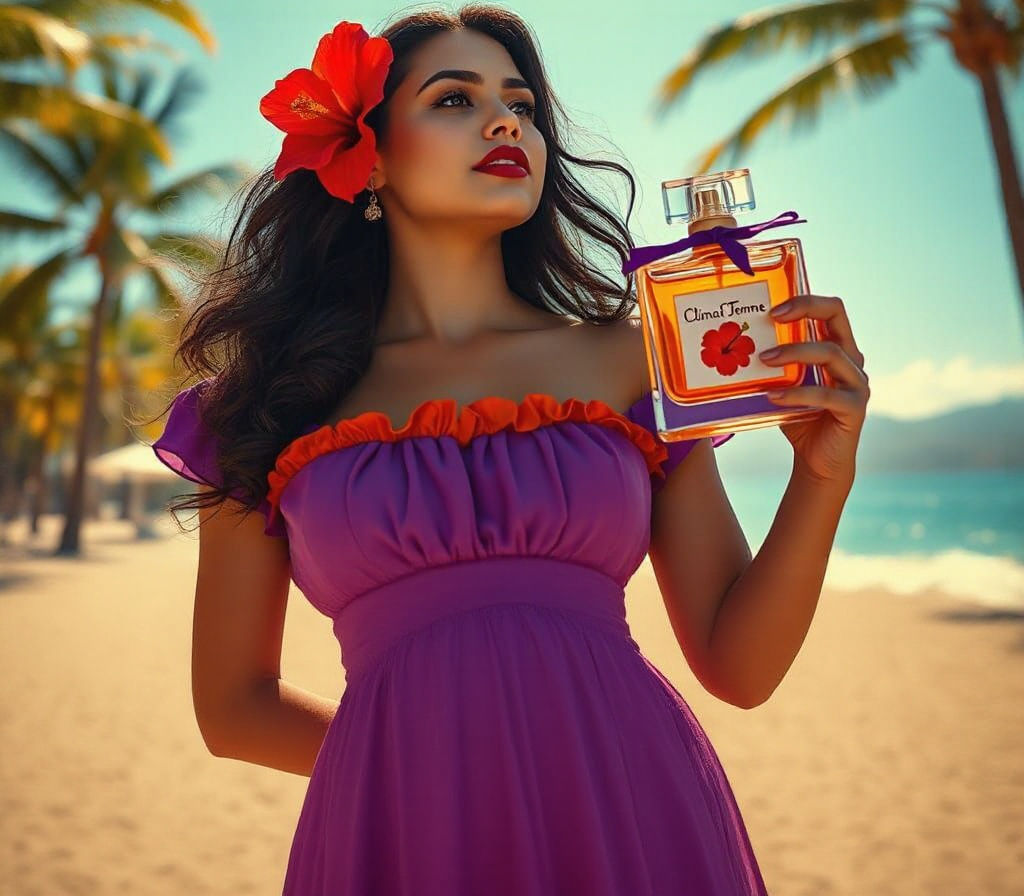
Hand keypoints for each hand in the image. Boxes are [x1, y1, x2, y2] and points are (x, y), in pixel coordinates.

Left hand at [757, 293, 868, 486]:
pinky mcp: (855, 408)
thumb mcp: (782, 385)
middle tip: (771, 317)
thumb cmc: (798, 417)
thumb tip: (727, 350)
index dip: (805, 301)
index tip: (773, 309)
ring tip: (763, 360)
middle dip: (806, 308)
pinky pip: (826, 395)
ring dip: (794, 353)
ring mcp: (857, 383)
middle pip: (837, 317)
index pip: (831, 310)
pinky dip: (797, 394)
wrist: (817, 461)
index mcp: (838, 348)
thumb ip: (770, 367)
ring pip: (831, 353)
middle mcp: (852, 360)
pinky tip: (773, 397)